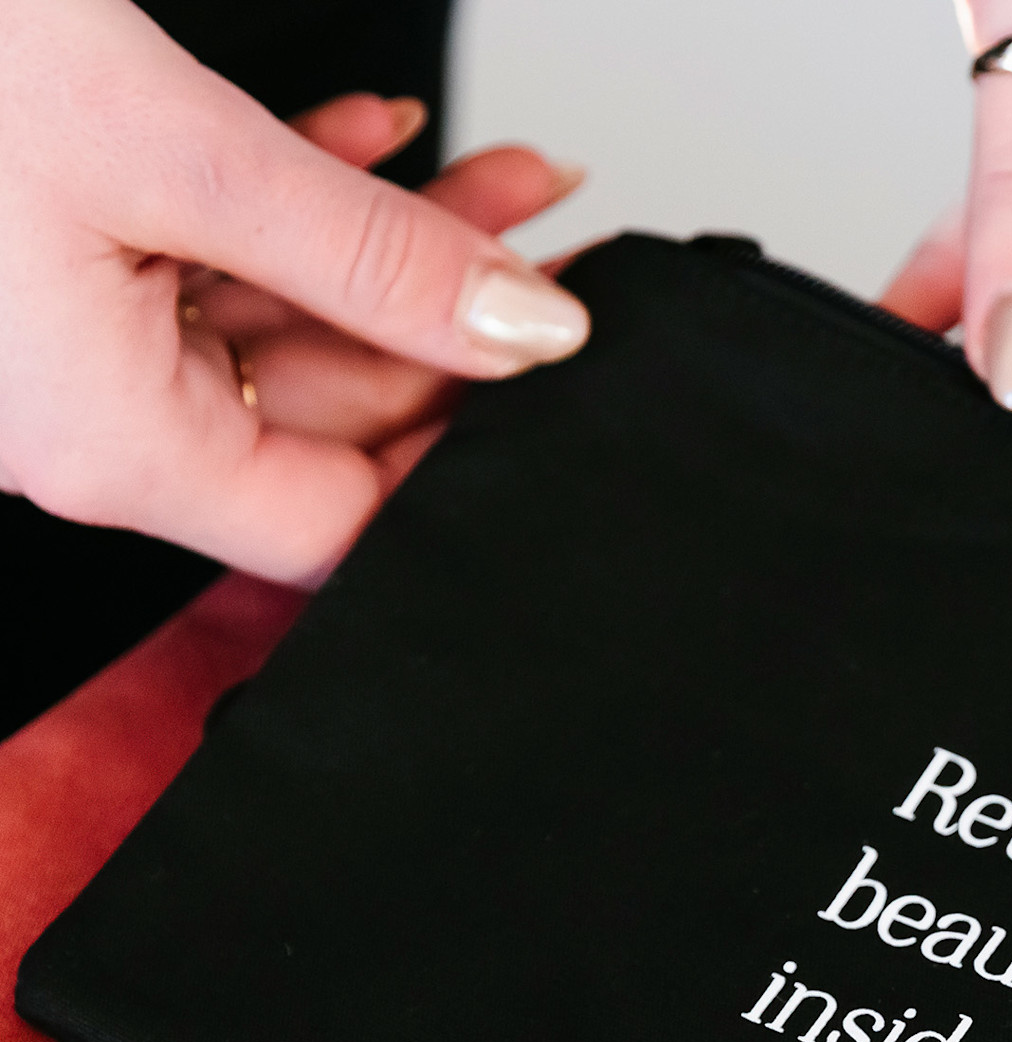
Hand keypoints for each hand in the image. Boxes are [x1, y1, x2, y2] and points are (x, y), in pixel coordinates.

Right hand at [0, 0, 591, 583]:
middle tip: (552, 242)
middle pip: (327, 410)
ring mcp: (61, 338)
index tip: (552, 382)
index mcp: (112, 442)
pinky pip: (208, 260)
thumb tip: (522, 326)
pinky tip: (382, 146)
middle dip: (455, 321)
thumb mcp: (165, 146)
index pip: (339, 517)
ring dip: (396, 248)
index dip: (460, 456)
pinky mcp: (47, 256)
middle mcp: (86, 414)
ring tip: (505, 183)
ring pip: (280, 322)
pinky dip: (300, 201)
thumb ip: (361, 252)